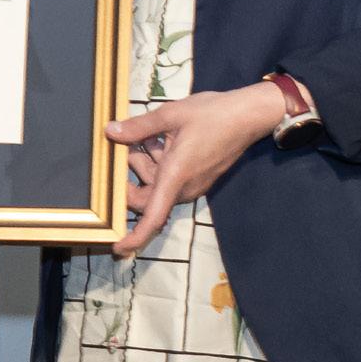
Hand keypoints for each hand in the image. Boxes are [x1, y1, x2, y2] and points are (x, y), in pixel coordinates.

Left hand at [107, 82, 283, 254]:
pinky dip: (159, 160)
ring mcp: (192, 184)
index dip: (134, 237)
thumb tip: (111, 131)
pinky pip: (169, 177)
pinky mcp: (198, 177)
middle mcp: (184, 187)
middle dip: (130, 176)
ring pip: (156, 183)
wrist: (249, 116)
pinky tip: (160, 136)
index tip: (117, 247)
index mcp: (175, 176)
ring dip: (145, 160)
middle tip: (121, 147)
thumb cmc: (213, 114)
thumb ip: (139, 127)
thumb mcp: (170, 114)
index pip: (152, 218)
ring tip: (147, 132)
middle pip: (146, 197)